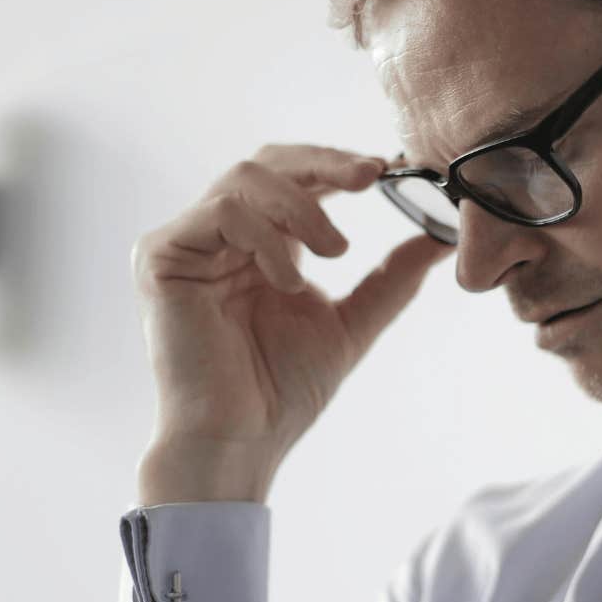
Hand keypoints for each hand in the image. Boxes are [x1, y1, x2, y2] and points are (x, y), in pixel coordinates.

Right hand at [131, 144, 454, 502]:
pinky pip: (221, 212)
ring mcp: (188, 243)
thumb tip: (440, 239)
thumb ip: (391, 278)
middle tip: (371, 176)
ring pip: (245, 178)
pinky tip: (288, 281)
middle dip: (325, 163)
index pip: (295, 179)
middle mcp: (220, 237)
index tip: (387, 168)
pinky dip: (265, 238)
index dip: (338, 165)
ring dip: (302, 207)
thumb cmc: (282, 392)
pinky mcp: (161, 256)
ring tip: (334, 252)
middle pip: (267, 162)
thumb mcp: (352, 323)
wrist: (241, 440)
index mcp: (261, 245)